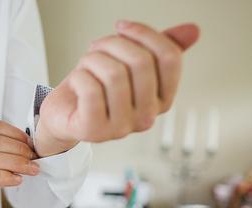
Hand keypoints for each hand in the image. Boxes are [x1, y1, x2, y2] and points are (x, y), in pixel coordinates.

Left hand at [34, 21, 199, 156]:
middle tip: (97, 48)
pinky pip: (91, 90)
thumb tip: (192, 31)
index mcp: (161, 100)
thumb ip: (158, 50)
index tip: (122, 26)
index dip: (144, 33)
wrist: (65, 113)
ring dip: (92, 60)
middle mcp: (146, 117)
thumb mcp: (126, 64)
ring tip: (86, 65)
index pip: (169, 58)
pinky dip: (79, 76)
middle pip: (140, 62)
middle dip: (112, 44)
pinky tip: (77, 81)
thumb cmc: (95, 87)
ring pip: (113, 74)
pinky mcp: (95, 131)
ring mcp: (121, 127)